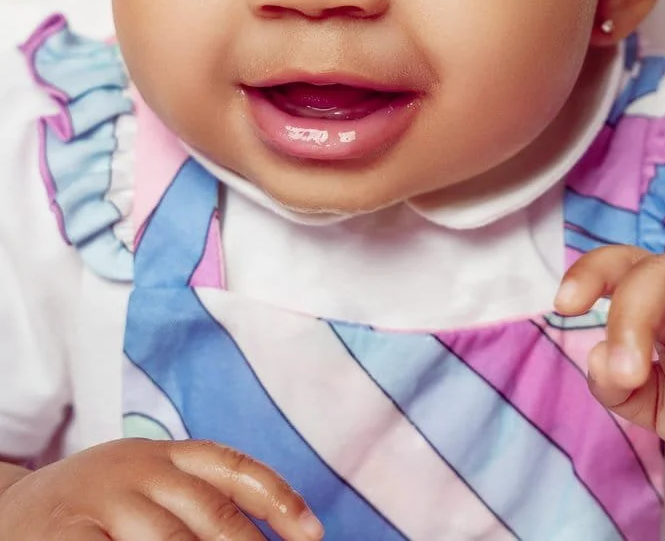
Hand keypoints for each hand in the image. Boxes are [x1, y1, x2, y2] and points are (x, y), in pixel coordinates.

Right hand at [0, 439, 323, 539]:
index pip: (233, 468)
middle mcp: (138, 468)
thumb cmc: (96, 508)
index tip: (313, 533)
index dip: (278, 498)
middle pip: (209, 512)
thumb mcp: (147, 489)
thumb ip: (197, 508)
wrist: (8, 511)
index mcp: (165, 454)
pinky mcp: (66, 536)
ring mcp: (101, 501)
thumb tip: (263, 538)